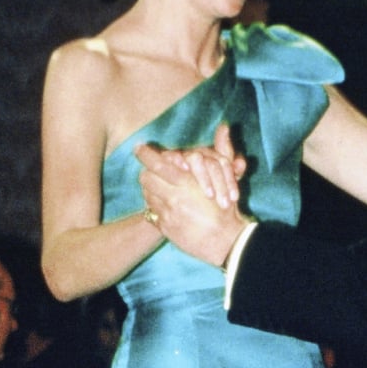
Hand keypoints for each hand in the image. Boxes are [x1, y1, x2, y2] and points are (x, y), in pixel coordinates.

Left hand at [136, 132, 250, 267]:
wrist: (224, 241)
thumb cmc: (227, 207)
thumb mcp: (226, 176)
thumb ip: (222, 149)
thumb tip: (223, 126)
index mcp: (186, 183)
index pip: (156, 163)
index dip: (145, 154)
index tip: (139, 147)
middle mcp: (172, 197)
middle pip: (146, 178)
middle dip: (146, 170)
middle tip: (148, 167)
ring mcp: (166, 214)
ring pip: (147, 194)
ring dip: (151, 187)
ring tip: (159, 185)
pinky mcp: (164, 228)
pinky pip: (151, 211)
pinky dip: (155, 204)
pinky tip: (164, 202)